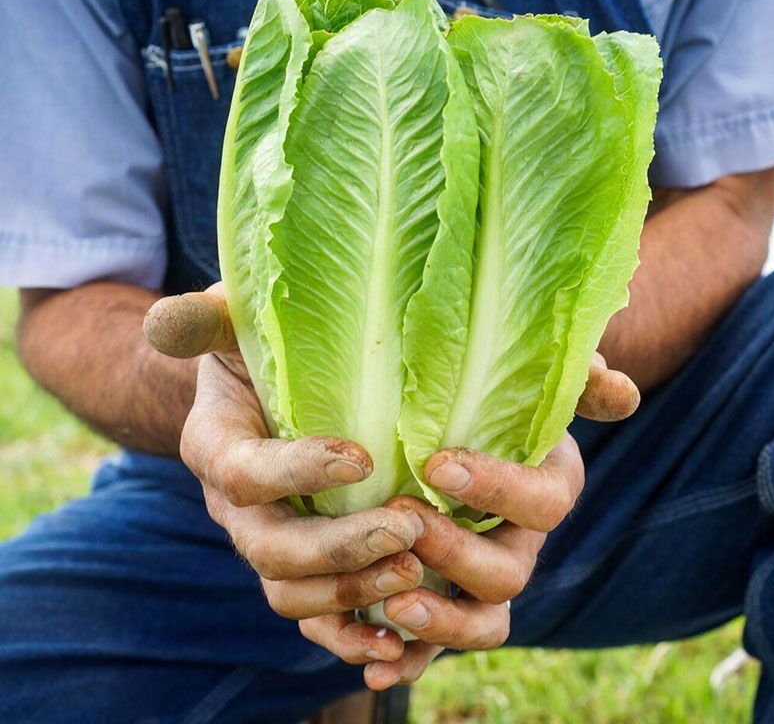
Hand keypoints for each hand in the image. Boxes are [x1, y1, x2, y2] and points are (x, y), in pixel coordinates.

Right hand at [144, 286, 423, 663]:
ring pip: (291, 592)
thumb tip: (169, 317)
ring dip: (353, 591)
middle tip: (407, 529)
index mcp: (216, 447)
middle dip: (339, 547)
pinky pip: (313, 616)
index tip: (361, 457)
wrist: (260, 393)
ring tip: (416, 570)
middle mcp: (235, 507)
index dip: (296, 472)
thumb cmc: (253, 350)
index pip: (243, 473)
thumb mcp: (233, 322)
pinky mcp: (298, 564)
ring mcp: (266, 540)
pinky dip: (349, 635)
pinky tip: (397, 642)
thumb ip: (205, 318)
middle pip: (271, 548)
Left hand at [298, 356, 639, 688]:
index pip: (542, 502)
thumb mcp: (538, 378)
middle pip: (508, 572)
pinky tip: (374, 670)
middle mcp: (523, 542)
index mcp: (549, 489)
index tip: (438, 463)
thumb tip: (621, 392)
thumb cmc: (502, 400)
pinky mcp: (449, 600)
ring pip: (482, 621)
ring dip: (442, 623)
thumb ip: (576, 379)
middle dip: (456, 554)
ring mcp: (487, 578)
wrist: (459, 429)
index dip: (496, 488)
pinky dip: (410, 661)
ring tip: (394, 606)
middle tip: (404, 524)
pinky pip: (436, 646)